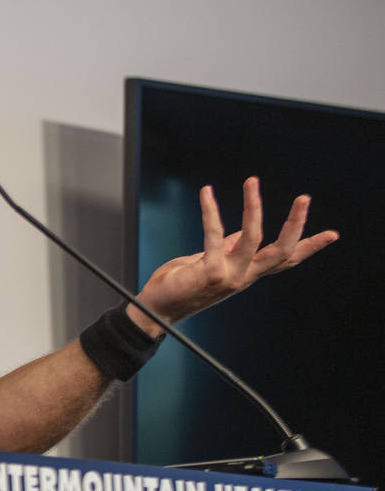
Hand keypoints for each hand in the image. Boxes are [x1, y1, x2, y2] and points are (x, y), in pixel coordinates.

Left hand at [130, 177, 337, 332]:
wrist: (157, 308)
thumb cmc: (182, 283)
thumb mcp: (210, 263)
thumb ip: (229, 249)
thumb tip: (242, 231)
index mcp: (248, 273)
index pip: (285, 260)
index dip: (309, 247)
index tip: (332, 234)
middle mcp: (244, 276)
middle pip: (281, 252)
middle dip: (295, 224)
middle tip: (304, 198)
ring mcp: (229, 275)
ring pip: (252, 238)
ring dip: (253, 207)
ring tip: (252, 182)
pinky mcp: (209, 272)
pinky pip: (214, 234)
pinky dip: (211, 210)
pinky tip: (207, 192)